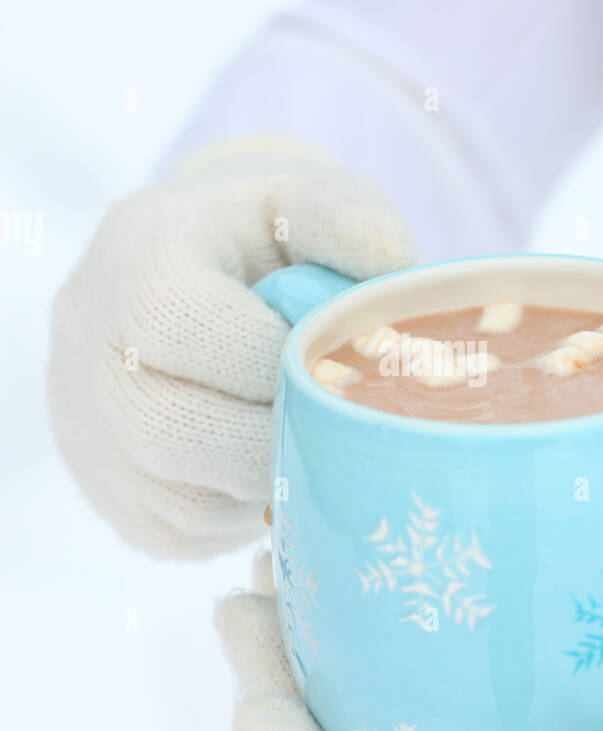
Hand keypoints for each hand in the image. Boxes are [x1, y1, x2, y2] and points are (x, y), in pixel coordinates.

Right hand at [48, 135, 413, 556]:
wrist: (191, 273)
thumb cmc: (265, 238)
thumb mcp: (304, 198)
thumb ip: (348, 219)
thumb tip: (391, 268)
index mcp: (136, 258)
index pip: (185, 327)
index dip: (273, 359)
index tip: (330, 363)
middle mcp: (86, 344)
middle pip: (168, 430)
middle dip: (271, 438)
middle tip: (332, 425)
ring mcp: (84, 425)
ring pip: (178, 500)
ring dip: (262, 485)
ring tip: (306, 443)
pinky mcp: (107, 491)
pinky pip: (177, 531)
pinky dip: (242, 514)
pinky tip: (269, 468)